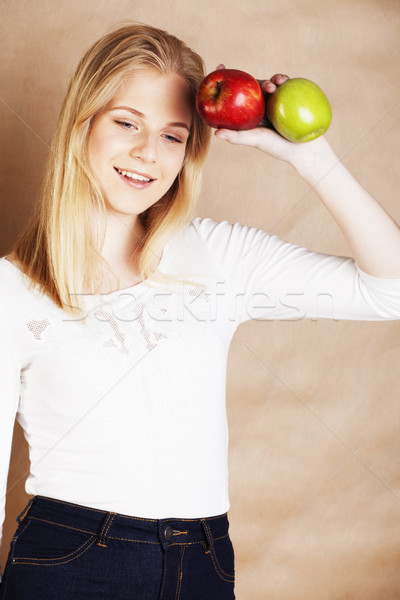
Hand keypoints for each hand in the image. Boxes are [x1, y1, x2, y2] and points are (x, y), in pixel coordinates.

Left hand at [213, 67, 329, 167]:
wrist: (306, 149)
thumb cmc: (279, 148)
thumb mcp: (257, 140)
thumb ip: (238, 137)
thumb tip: (216, 132)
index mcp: (249, 116)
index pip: (234, 97)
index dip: (226, 82)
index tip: (220, 66)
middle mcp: (260, 107)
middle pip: (250, 87)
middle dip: (249, 79)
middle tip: (248, 78)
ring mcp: (275, 102)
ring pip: (267, 84)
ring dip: (268, 81)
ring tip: (272, 86)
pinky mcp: (290, 98)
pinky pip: (285, 84)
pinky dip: (283, 80)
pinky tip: (283, 81)